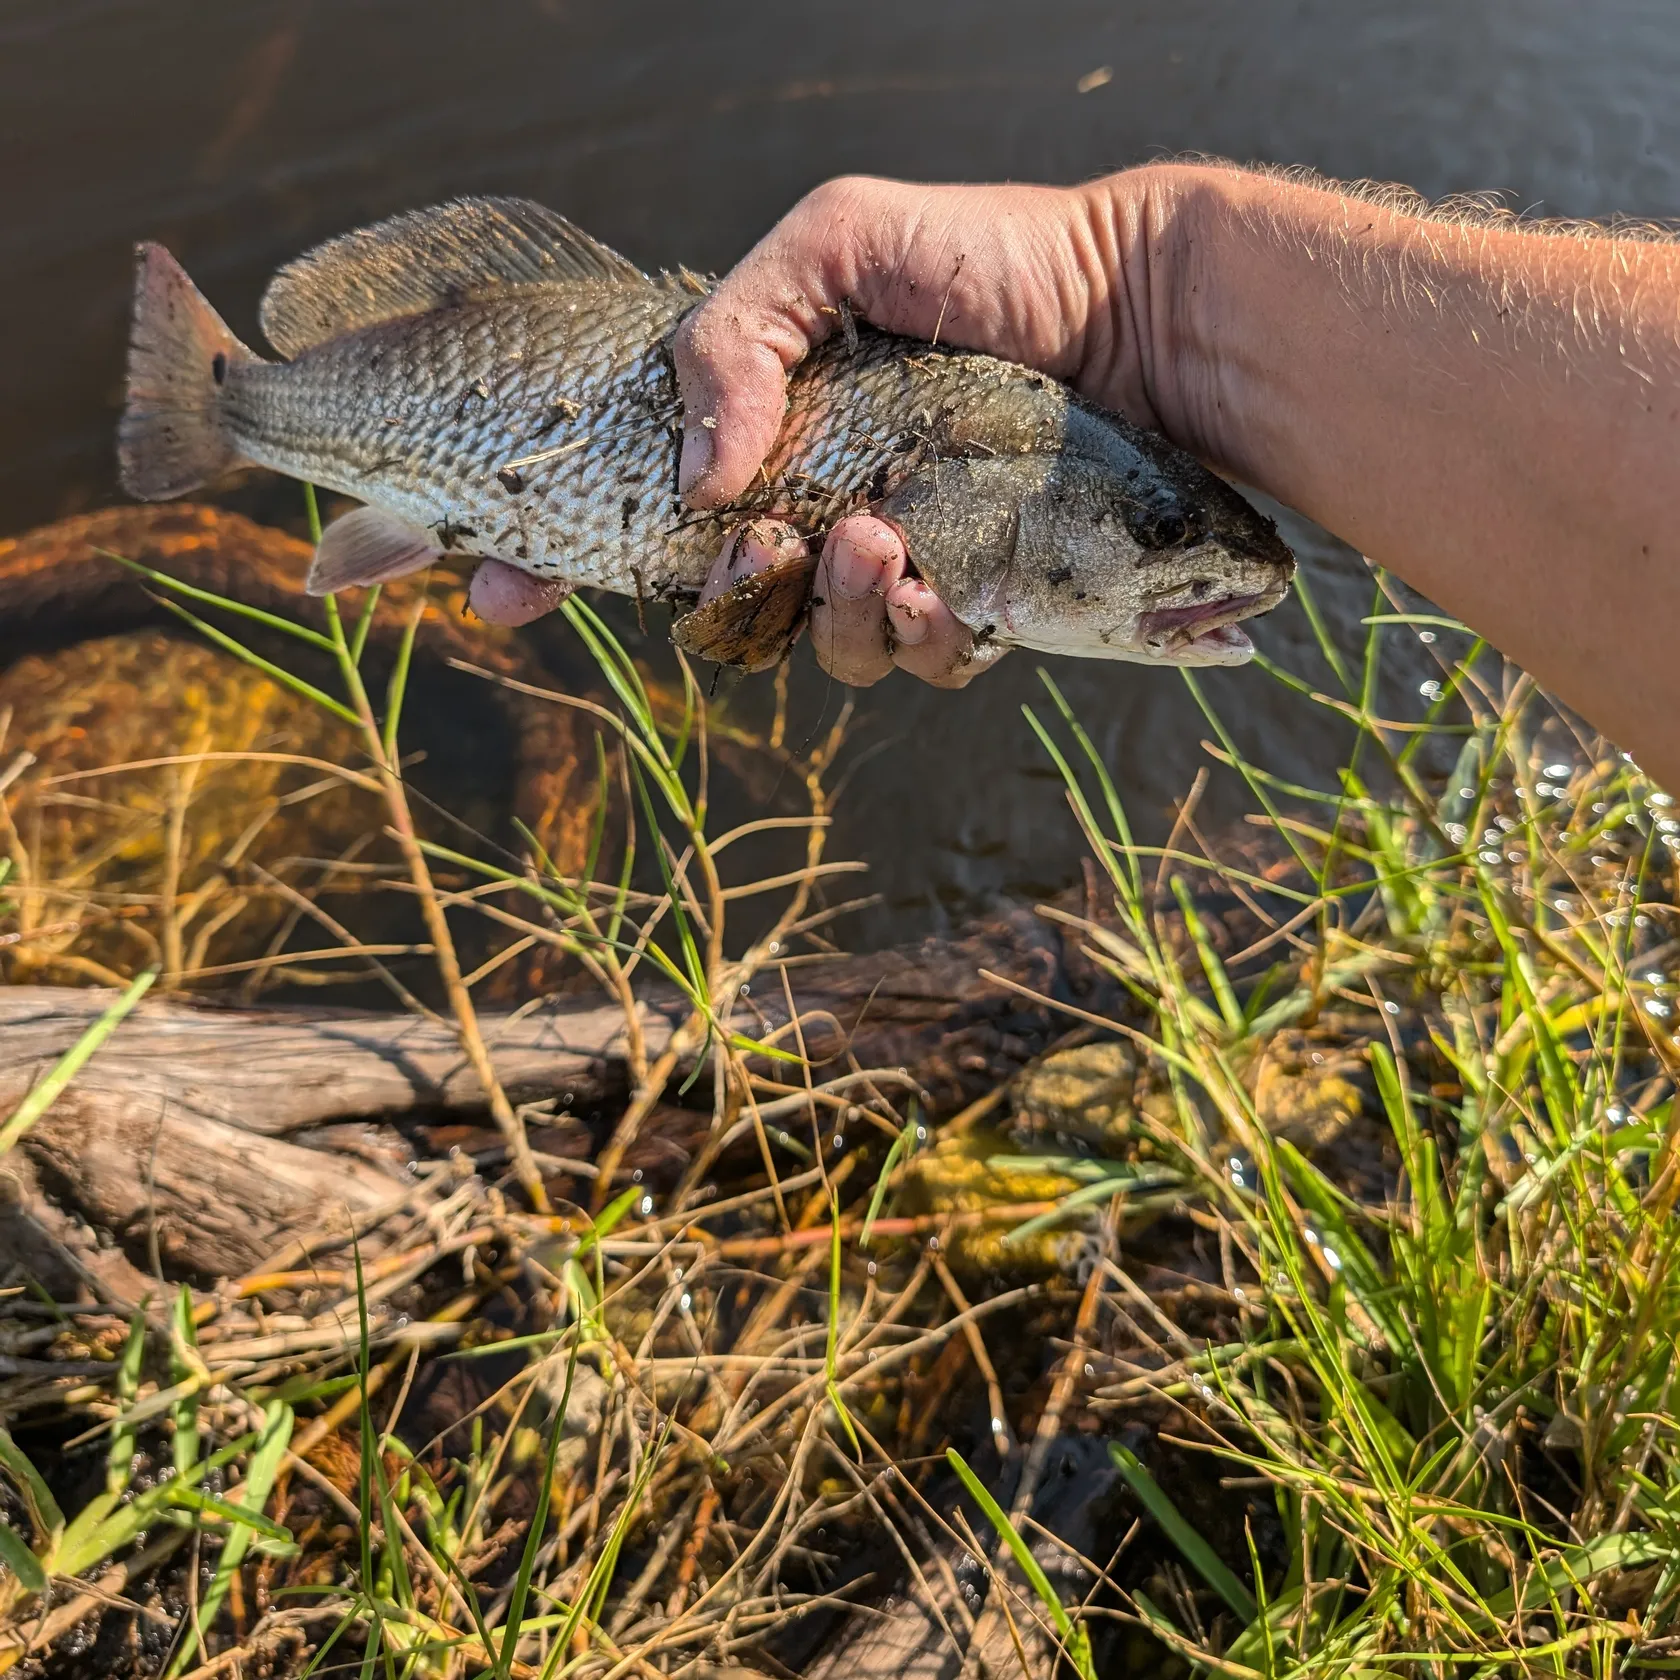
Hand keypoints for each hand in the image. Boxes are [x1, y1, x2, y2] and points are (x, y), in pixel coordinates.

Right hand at [472, 170, 1191, 668]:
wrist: (1140, 309)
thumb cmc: (989, 260)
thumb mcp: (837, 244)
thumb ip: (735, 335)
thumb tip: (698, 477)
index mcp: (765, 430)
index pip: (637, 508)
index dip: (560, 559)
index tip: (502, 591)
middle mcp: (817, 504)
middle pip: (719, 599)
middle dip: (717, 599)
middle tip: (756, 552)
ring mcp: (894, 560)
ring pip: (815, 642)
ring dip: (828, 610)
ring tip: (873, 539)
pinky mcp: (971, 601)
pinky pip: (911, 656)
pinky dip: (906, 631)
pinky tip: (929, 581)